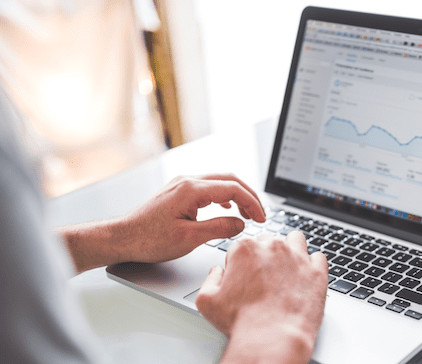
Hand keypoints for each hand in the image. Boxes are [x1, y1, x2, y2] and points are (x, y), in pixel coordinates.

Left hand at [117, 174, 266, 263]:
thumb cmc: (148, 240)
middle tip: (260, 215)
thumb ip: (219, 229)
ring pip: (220, 182)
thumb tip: (240, 224)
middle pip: (229, 180)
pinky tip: (227, 207)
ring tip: (248, 213)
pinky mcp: (178, 191)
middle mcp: (187, 181)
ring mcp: (182, 184)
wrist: (121, 238)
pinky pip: (208, 187)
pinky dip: (224, 196)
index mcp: (191, 190)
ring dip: (237, 196)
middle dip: (249, 196)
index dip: (252, 203)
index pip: (233, 189)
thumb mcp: (188, 239)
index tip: (262, 218)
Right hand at [196, 231, 327, 362]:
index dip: (241, 264)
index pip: (242, 247)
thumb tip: (217, 271)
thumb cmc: (242, 321)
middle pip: (268, 242)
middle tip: (264, 279)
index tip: (243, 278)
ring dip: (291, 250)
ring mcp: (298, 257)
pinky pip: (318, 257)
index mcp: (245, 249)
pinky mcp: (317, 271)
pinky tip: (305, 277)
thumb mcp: (207, 300)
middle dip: (265, 256)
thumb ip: (210, 279)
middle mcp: (272, 247)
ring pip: (295, 240)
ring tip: (286, 270)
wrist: (272, 338)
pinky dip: (313, 265)